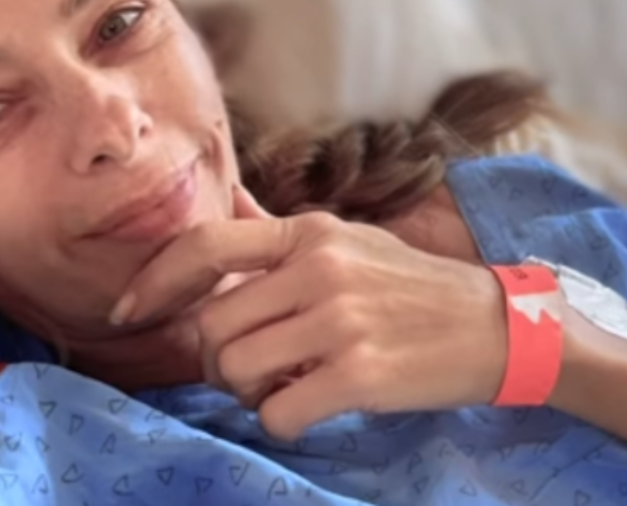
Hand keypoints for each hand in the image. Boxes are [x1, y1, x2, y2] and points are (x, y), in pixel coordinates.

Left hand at [111, 187, 508, 439]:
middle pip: (212, 327)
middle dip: (215, 359)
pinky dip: (282, 419)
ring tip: (284, 384)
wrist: (498, 326)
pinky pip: (277, 412)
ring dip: (248, 391)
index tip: (129, 311)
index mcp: (311, 232)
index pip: (206, 246)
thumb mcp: (349, 241)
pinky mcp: (360, 373)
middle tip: (251, 368)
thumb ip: (282, 232)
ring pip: (237, 370)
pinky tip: (311, 405)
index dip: (154, 281)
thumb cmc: (413, 287)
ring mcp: (340, 320)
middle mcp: (319, 268)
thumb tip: (228, 206)